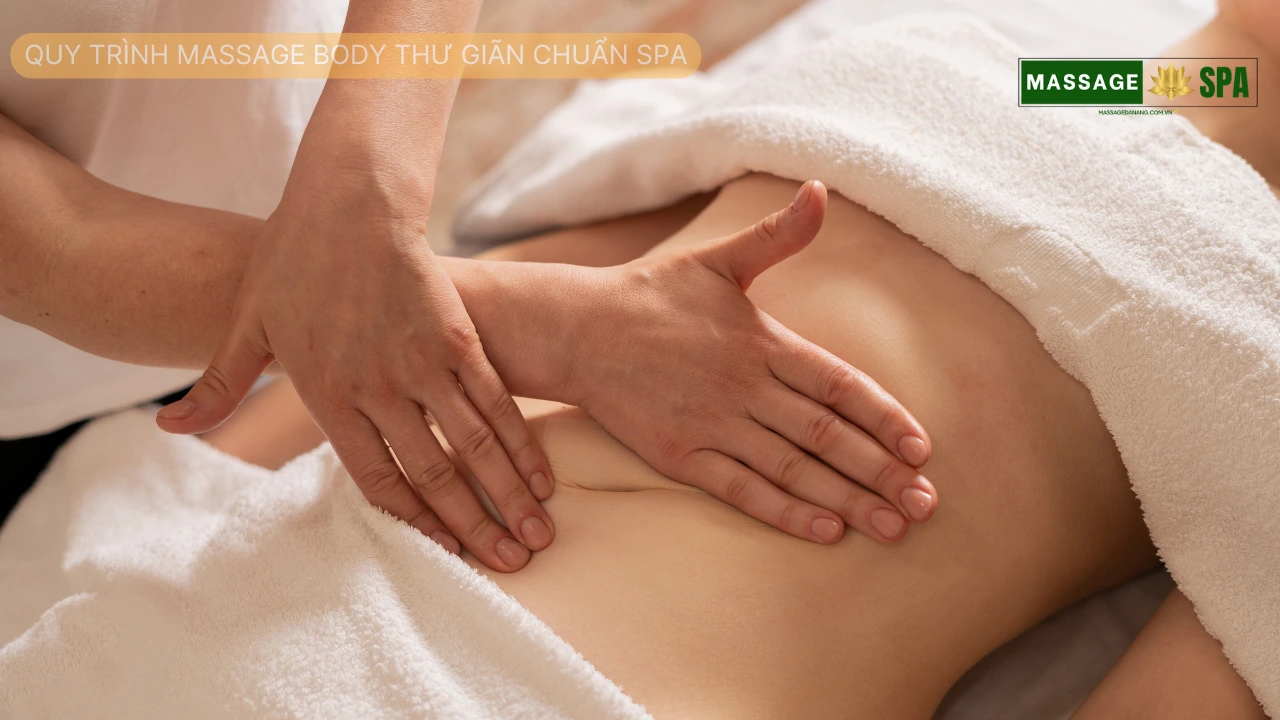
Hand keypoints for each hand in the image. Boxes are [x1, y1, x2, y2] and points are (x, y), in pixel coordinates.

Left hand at [155, 156, 554, 572]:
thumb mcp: (244, 323)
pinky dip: (520, 441)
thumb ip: (219, 386)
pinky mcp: (457, 334)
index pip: (377, 479)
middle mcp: (379, 388)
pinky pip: (495, 400)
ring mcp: (423, 361)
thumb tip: (167, 433)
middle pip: (434, 472)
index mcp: (328, 396)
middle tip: (509, 564)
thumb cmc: (291, 257)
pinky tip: (542, 474)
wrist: (349, 197)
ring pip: (473, 444)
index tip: (448, 555)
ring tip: (537, 536)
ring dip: (508, 495)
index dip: (417, 523)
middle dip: (474, 525)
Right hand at [562, 181, 935, 542]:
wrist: (576, 330)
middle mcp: (742, 386)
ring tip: (891, 526)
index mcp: (759, 341)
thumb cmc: (652, 293)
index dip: (883, 416)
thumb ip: (777, 234)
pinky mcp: (679, 455)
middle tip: (925, 504)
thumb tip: (820, 190)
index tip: (923, 447)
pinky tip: (825, 531)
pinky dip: (784, 512)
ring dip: (845, 499)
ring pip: (792, 469)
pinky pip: (741, 490)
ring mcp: (710, 424)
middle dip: (880, 471)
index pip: (837, 383)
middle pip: (825, 435)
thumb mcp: (717, 259)